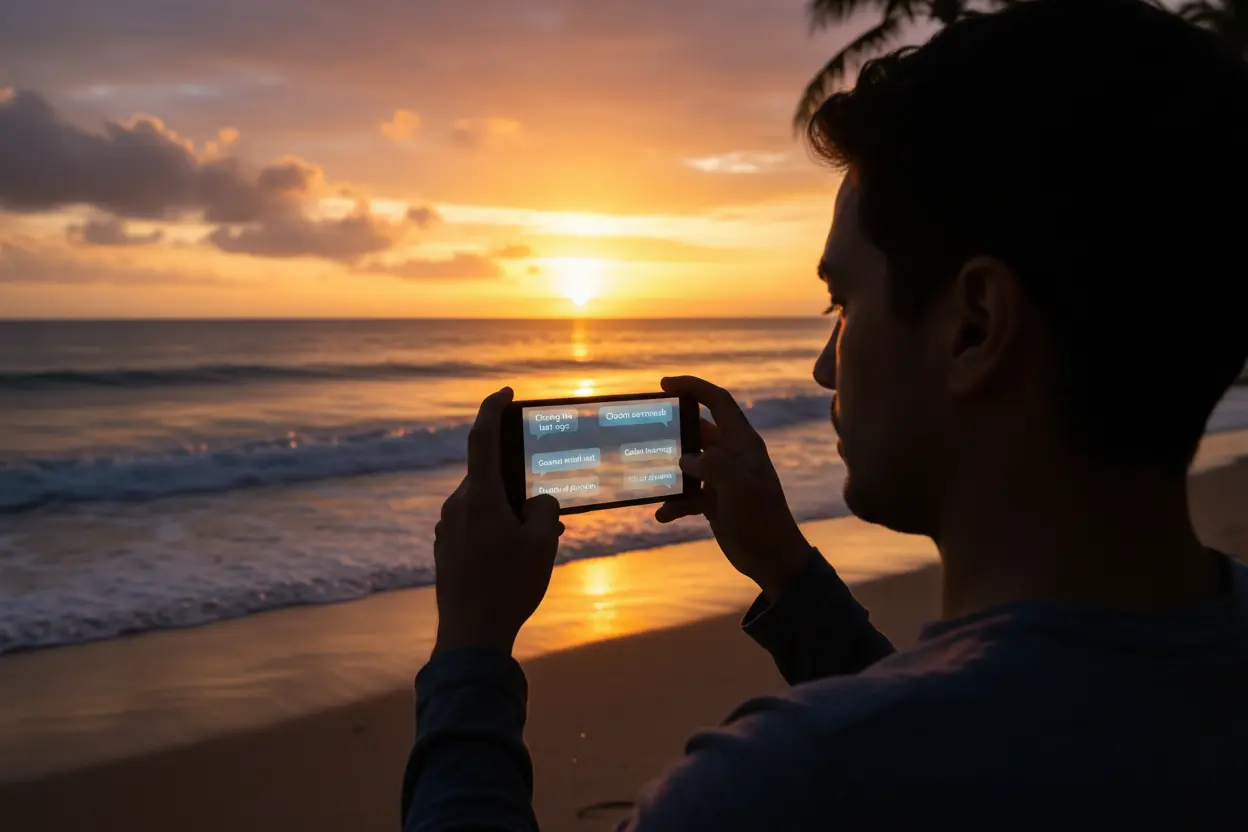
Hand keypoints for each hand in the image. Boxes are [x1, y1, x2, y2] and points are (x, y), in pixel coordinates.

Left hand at [432, 387, 564, 654]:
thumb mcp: (542, 543)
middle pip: (491, 477)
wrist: (470, 637)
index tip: (505, 393)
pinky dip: (497, 529)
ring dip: (510, 512)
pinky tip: (517, 558)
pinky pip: (475, 525)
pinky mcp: (446, 549)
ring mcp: (448, 528)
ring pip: (485, 504)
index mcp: (479, 497)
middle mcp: (457, 506)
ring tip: (537, 543)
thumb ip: (544, 509)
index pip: (482, 438)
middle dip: (519, 486)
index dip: (492, 409)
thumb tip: (537, 501)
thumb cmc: (509, 587)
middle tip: (546, 512)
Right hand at [655, 376, 810, 599]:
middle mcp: (732, 456)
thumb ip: (712, 465)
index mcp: (743, 444)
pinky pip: (687, 494)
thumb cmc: (761, 520)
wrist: (772, 559)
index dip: (694, 387)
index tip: (664, 384)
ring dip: (671, 474)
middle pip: (698, 432)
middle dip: (675, 433)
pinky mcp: (714, 501)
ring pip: (689, 465)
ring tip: (650, 478)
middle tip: (648, 433)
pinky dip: (674, 503)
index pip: (719, 402)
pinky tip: (663, 514)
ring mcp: (723, 479)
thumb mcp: (738, 487)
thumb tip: (685, 459)